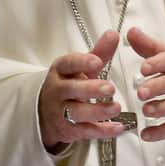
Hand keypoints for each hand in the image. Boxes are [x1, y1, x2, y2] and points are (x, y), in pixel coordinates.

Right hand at [38, 30, 124, 150]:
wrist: (46, 112)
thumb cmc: (69, 84)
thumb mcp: (81, 67)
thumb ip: (99, 52)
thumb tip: (114, 34)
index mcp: (60, 71)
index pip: (67, 64)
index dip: (82, 62)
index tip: (97, 62)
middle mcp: (57, 91)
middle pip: (71, 90)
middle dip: (90, 89)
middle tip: (110, 88)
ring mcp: (60, 112)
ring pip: (77, 113)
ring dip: (98, 111)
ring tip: (116, 108)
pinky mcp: (67, 130)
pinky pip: (84, 131)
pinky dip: (102, 131)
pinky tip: (118, 128)